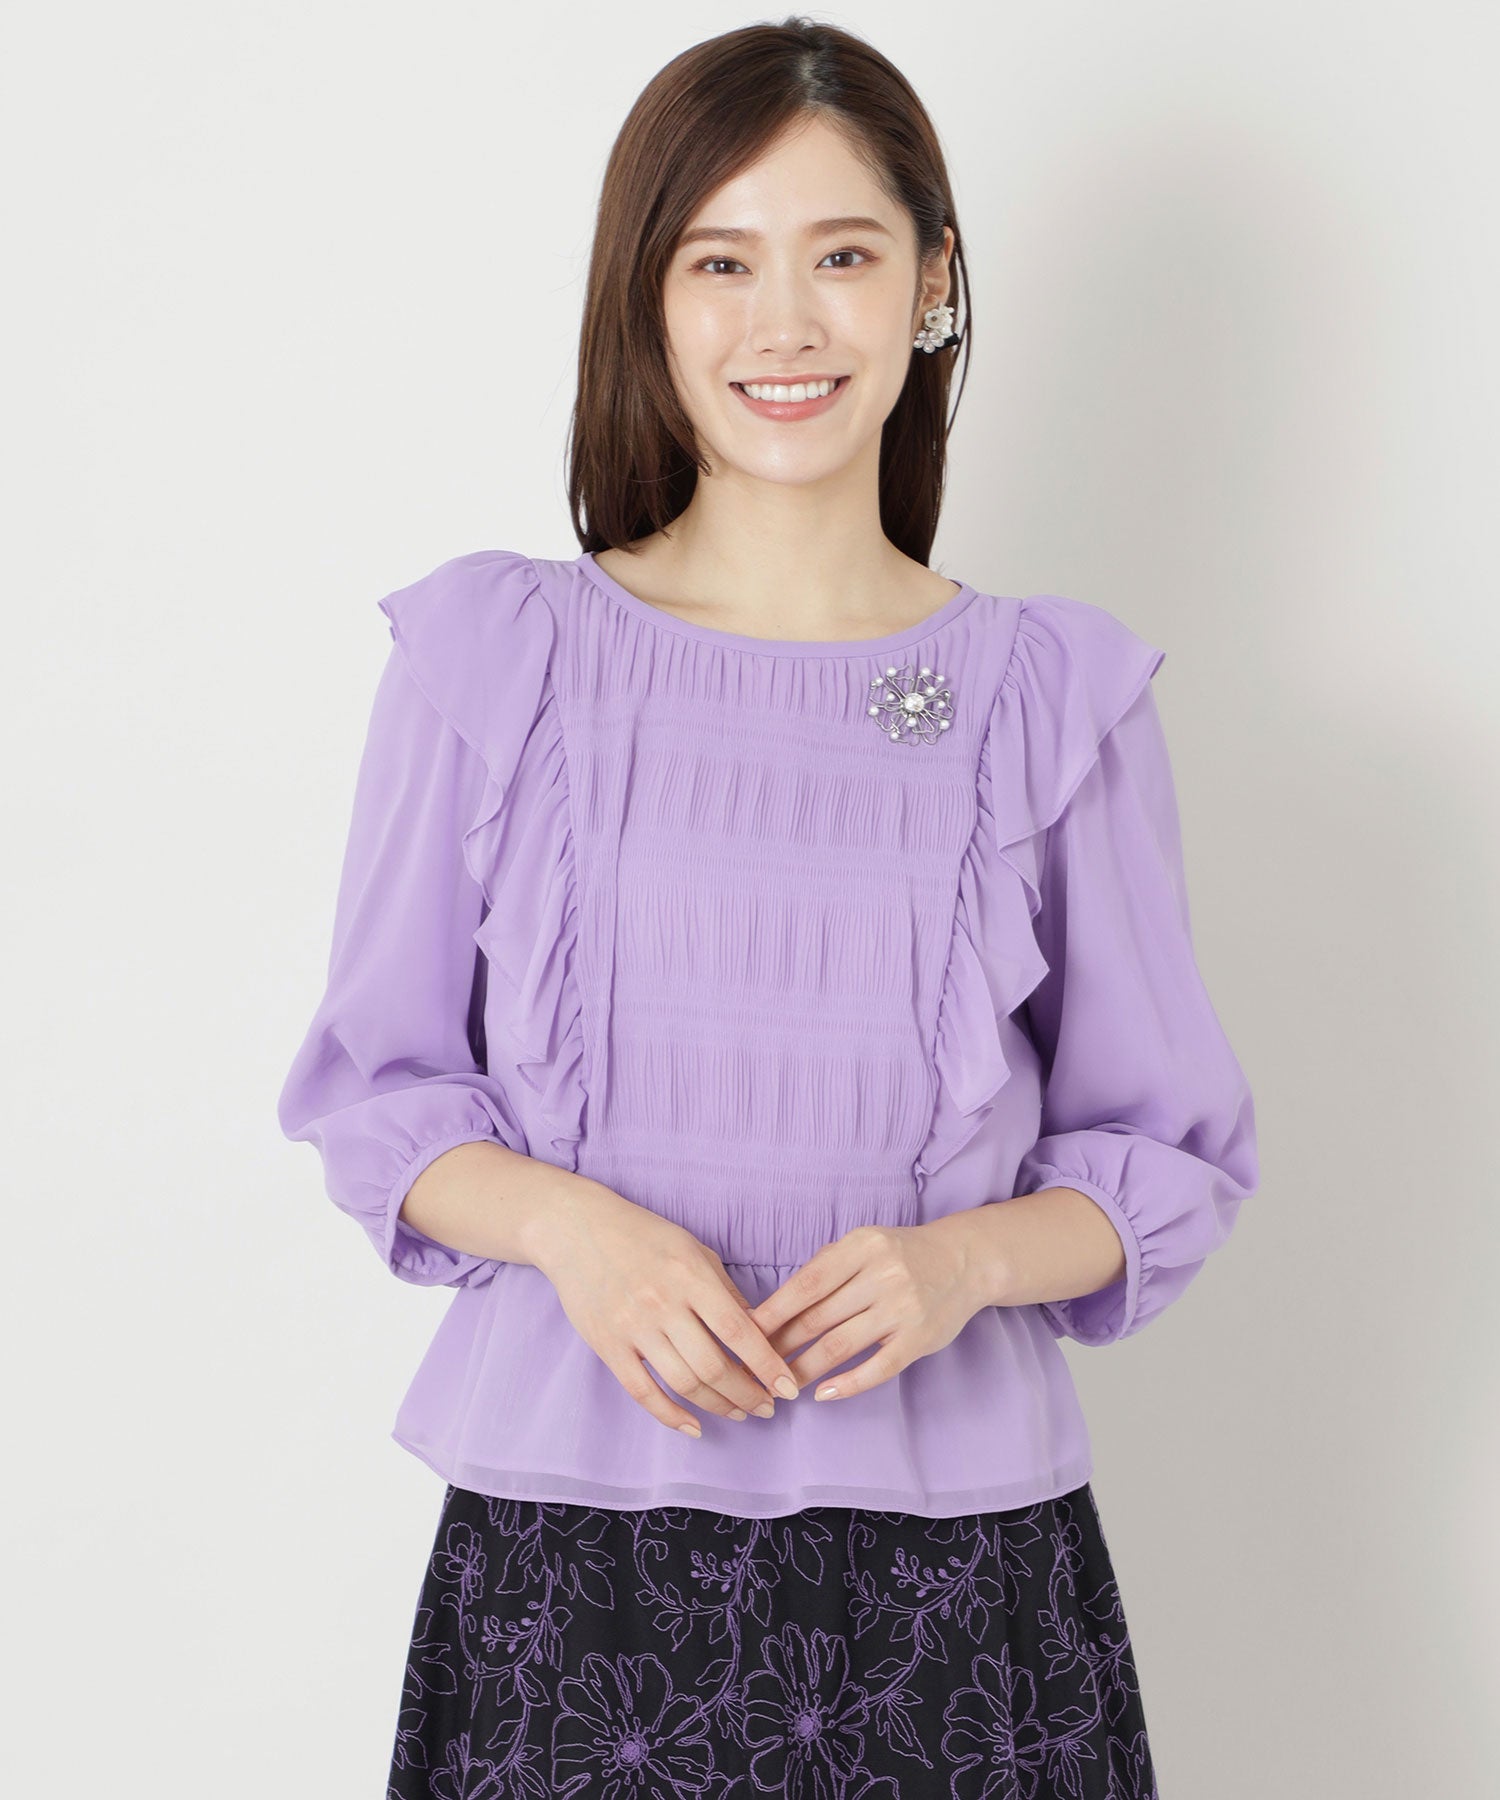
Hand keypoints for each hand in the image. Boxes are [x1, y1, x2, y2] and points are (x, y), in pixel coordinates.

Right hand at [529, 1182, 802, 1436]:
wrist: (577, 1230)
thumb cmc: (644, 1236)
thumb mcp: (694, 1250)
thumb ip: (725, 1292)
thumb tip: (759, 1334)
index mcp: (690, 1276)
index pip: (738, 1331)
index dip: (767, 1365)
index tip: (789, 1388)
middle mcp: (663, 1303)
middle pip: (714, 1365)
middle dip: (748, 1394)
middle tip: (767, 1407)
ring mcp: (632, 1326)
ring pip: (683, 1383)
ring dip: (718, 1406)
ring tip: (739, 1412)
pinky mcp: (607, 1345)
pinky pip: (643, 1391)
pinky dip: (671, 1415)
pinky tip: (694, 1427)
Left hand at [747, 1219, 984, 1402]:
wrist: (965, 1261)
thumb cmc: (902, 1254)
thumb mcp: (865, 1243)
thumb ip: (826, 1266)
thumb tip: (776, 1304)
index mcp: (862, 1246)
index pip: (807, 1284)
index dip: (773, 1311)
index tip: (745, 1332)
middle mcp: (882, 1275)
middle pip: (818, 1317)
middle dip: (781, 1344)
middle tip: (754, 1365)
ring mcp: (903, 1309)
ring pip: (840, 1345)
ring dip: (805, 1368)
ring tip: (781, 1384)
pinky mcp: (919, 1339)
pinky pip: (878, 1368)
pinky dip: (848, 1384)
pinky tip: (824, 1393)